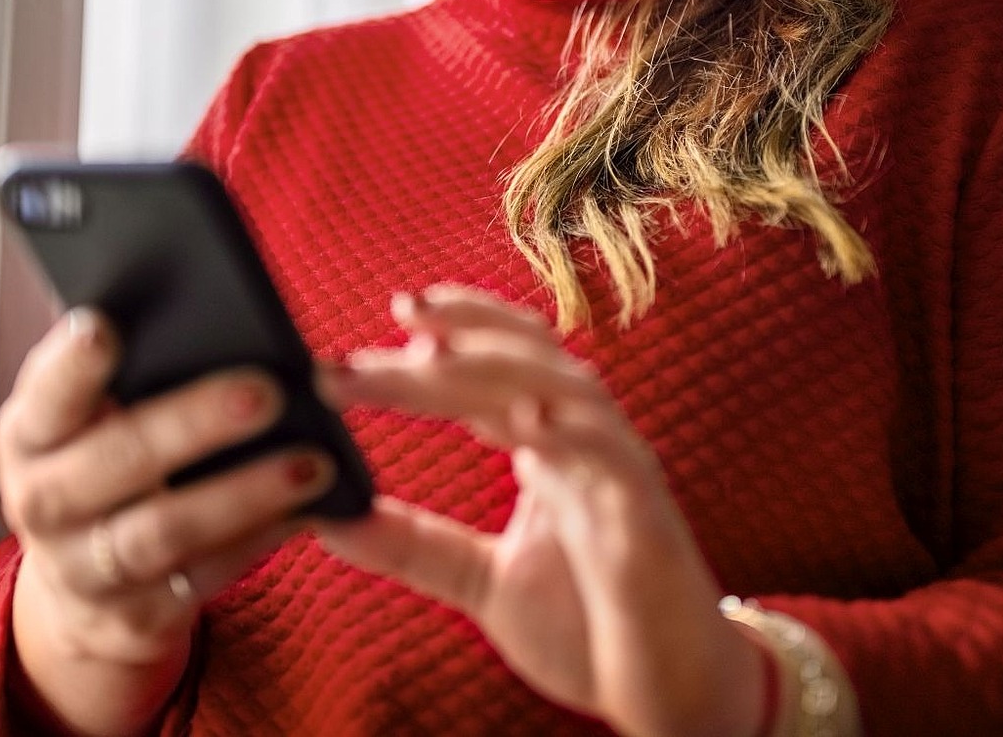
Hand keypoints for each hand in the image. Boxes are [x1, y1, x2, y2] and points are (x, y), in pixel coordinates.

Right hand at [0, 308, 333, 728]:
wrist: (83, 582)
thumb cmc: (107, 457)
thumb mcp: (96, 413)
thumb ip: (138, 366)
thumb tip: (223, 311)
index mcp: (31, 434)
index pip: (46, 394)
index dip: (71, 366)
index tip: (106, 327)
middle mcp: (43, 502)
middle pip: (114, 460)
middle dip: (192, 423)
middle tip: (267, 391)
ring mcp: (84, 568)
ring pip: (163, 531)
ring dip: (244, 494)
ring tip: (312, 462)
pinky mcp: (135, 618)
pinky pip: (204, 577)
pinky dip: (260, 541)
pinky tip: (308, 509)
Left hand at [315, 286, 765, 736]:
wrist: (674, 693)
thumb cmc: (589, 627)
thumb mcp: (482, 582)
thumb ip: (414, 545)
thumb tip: (329, 518)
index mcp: (545, 442)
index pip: (487, 369)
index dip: (436, 342)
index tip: (364, 341)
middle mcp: (580, 437)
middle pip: (517, 358)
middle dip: (456, 330)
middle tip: (396, 310)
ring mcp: (615, 465)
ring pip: (562, 383)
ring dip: (497, 360)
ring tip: (434, 352)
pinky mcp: (646, 508)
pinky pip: (611, 451)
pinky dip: (571, 428)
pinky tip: (525, 421)